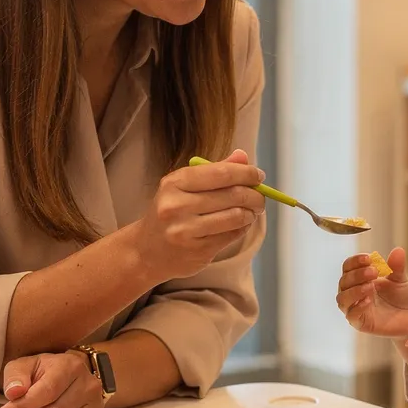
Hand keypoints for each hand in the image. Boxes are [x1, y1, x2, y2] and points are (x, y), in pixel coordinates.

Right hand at [131, 149, 266, 279]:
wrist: (146, 251)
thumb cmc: (170, 213)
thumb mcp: (183, 187)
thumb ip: (214, 171)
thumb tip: (243, 157)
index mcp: (174, 183)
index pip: (220, 173)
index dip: (246, 173)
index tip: (258, 175)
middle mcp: (177, 206)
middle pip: (232, 195)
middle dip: (254, 195)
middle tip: (261, 197)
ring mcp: (186, 231)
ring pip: (236, 216)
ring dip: (251, 213)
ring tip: (252, 211)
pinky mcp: (197, 251)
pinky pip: (232, 235)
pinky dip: (242, 228)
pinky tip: (241, 224)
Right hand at [336, 247, 407, 337]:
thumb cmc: (399, 296)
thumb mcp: (400, 279)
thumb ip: (397, 266)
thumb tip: (398, 250)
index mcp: (358, 278)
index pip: (348, 266)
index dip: (355, 261)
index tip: (369, 258)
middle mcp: (352, 292)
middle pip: (344, 281)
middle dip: (357, 275)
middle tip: (374, 272)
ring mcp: (354, 307)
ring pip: (342, 298)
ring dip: (354, 291)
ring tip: (370, 286)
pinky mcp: (359, 322)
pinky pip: (351, 315)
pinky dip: (358, 307)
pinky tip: (369, 300)